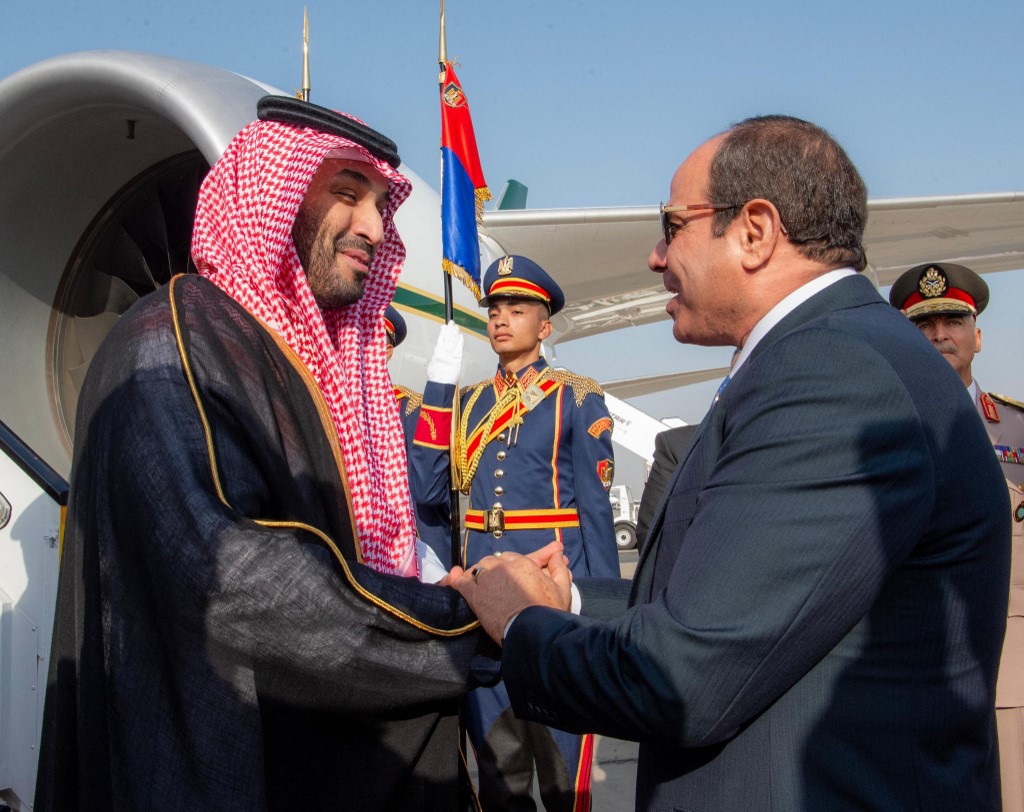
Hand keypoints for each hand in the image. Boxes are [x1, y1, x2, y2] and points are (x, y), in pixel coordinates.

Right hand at [426, 321, 462, 384]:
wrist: (441, 383)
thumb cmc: (436, 377)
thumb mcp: (432, 365)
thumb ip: (436, 358)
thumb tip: (437, 354)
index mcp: (437, 353)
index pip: (440, 339)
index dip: (443, 332)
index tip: (444, 326)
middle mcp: (444, 352)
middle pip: (447, 338)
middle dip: (450, 329)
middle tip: (452, 323)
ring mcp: (451, 355)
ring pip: (453, 341)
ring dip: (455, 333)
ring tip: (456, 327)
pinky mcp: (457, 359)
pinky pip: (459, 348)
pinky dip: (460, 342)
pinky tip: (461, 336)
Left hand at [450, 542, 572, 643]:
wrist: (533, 631)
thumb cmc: (549, 611)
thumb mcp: (562, 588)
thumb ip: (558, 568)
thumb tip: (557, 553)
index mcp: (522, 563)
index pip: (511, 557)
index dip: (511, 566)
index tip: (511, 575)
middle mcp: (503, 566)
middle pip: (493, 562)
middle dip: (495, 569)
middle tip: (498, 583)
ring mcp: (487, 579)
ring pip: (478, 569)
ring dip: (479, 574)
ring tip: (480, 585)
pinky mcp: (475, 595)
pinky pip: (462, 583)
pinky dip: (457, 580)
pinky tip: (454, 580)